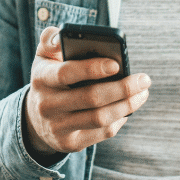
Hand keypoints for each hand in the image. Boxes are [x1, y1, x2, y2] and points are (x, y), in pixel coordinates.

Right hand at [22, 26, 150, 162]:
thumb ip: (52, 40)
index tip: (116, 64)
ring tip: (142, 93)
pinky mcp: (70, 143)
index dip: (91, 69)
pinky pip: (101, 133)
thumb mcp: (44, 56)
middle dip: (122, 88)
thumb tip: (64, 35)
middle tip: (144, 80)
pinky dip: (119, 119)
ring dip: (127, 105)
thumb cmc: (50, 77)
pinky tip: (128, 108)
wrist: (36, 117)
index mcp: (41, 78)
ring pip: (100, 118)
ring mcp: (58, 127)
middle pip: (90, 98)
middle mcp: (46, 105)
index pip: (66, 73)